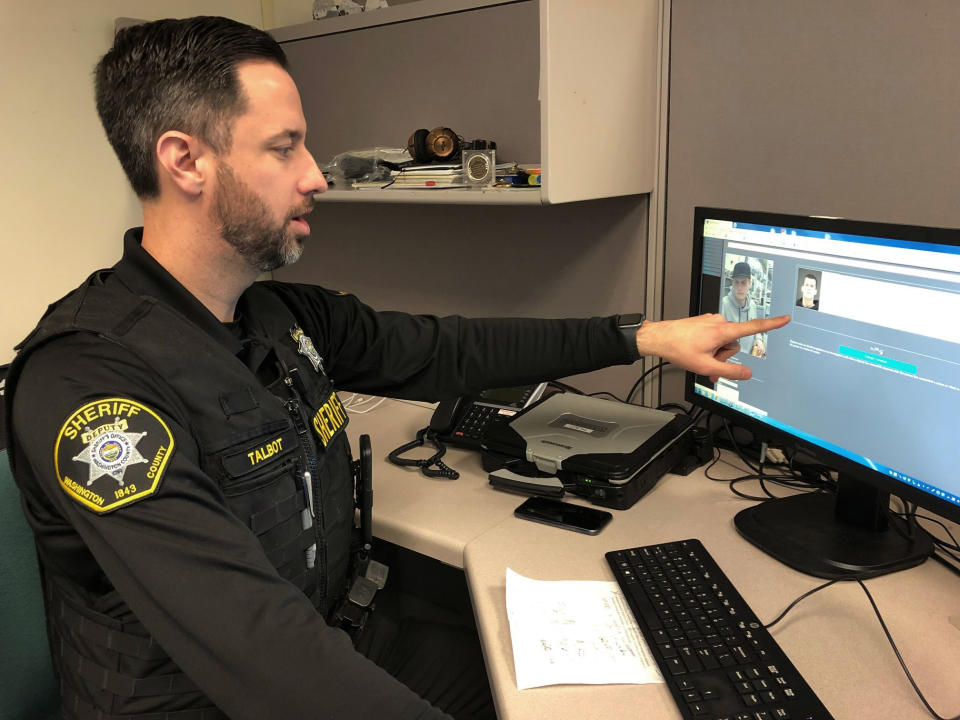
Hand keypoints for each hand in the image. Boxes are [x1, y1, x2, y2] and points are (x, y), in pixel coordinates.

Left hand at [634, 314, 789, 380]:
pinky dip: (710, 348)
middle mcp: (719, 322)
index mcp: (723, 331)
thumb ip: (729, 372)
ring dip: (716, 353)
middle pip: (734, 344)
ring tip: (700, 357)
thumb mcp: (706, 367)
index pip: (753, 327)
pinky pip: (715, 338)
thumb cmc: (678, 348)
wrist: (659, 338)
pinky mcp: (704, 323)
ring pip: (724, 342)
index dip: (772, 324)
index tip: (785, 319)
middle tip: (709, 363)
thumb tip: (746, 374)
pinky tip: (697, 352)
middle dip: (725, 356)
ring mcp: (711, 322)